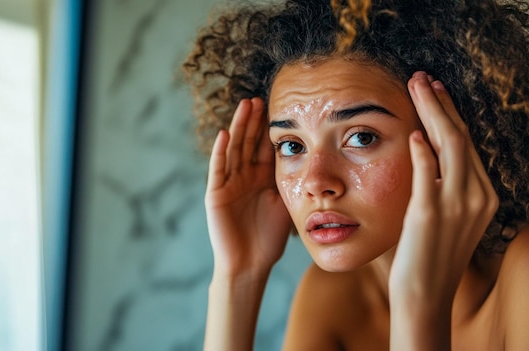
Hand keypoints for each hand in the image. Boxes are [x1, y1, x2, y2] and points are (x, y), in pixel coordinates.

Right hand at [205, 98, 290, 277]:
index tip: (279, 107)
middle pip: (249, 142)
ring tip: (245, 106)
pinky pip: (218, 170)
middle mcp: (244, 177)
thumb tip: (311, 159)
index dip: (270, 128)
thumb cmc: (269, 238)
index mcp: (261, 178)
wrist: (250, 264)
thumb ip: (290, 181)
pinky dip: (221, 152)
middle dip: (254, 121)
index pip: (265, 147)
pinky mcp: (216, 195)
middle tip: (260, 98)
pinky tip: (225, 134)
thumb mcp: (285, 203)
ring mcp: (229, 184)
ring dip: (239, 128)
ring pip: (234, 149)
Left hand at [389, 72, 498, 315]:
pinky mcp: (430, 213)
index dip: (449, 113)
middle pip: (460, 136)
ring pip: (449, 144)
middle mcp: (477, 196)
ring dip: (431, 111)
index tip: (435, 91)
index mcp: (484, 195)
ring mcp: (456, 205)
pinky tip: (412, 132)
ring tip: (415, 87)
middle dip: (440, 103)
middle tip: (421, 78)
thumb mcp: (446, 215)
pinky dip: (422, 150)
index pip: (466, 143)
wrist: (424, 295)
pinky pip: (429, 172)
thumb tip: (424, 149)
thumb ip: (443, 184)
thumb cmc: (428, 255)